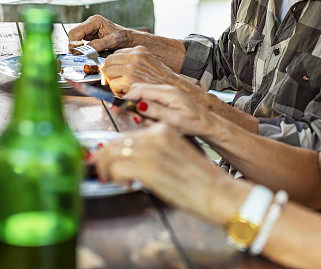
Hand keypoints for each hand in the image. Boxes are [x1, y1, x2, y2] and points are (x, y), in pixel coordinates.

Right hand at [67, 15, 131, 52]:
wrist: (129, 39)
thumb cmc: (124, 37)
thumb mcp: (112, 41)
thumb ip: (98, 45)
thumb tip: (85, 50)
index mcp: (95, 21)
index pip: (76, 31)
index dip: (74, 43)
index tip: (75, 53)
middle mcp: (90, 23)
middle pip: (74, 34)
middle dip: (74, 45)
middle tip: (77, 56)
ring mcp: (90, 29)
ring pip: (76, 39)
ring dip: (77, 48)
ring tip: (82, 55)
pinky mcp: (90, 36)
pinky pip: (81, 42)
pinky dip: (81, 49)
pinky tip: (86, 53)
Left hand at [94, 124, 239, 220]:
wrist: (217, 191)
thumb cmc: (201, 179)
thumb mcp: (178, 153)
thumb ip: (157, 150)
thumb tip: (135, 160)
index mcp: (163, 130)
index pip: (127, 135)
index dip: (112, 150)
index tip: (108, 161)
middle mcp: (155, 135)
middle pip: (115, 142)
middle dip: (103, 159)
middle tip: (103, 173)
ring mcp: (151, 150)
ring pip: (111, 153)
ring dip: (105, 169)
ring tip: (111, 180)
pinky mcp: (148, 167)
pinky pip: (116, 168)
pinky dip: (113, 178)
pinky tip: (124, 185)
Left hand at [101, 46, 182, 95]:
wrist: (173, 87)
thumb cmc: (161, 78)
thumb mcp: (148, 61)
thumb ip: (131, 61)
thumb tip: (112, 67)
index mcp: (139, 50)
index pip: (115, 53)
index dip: (111, 64)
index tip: (110, 71)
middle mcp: (135, 56)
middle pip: (109, 62)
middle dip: (108, 73)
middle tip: (112, 81)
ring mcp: (132, 67)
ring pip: (108, 73)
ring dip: (112, 82)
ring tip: (122, 87)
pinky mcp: (130, 80)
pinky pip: (113, 85)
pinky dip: (117, 91)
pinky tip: (126, 92)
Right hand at [123, 83, 215, 137]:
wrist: (207, 123)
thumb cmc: (195, 123)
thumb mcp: (175, 121)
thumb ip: (156, 112)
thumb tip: (139, 105)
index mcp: (168, 93)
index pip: (140, 89)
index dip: (127, 97)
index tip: (118, 106)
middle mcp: (166, 89)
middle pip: (140, 89)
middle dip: (133, 104)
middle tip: (136, 119)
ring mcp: (166, 92)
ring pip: (144, 95)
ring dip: (141, 109)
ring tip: (151, 122)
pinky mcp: (167, 97)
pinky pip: (150, 99)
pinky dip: (147, 109)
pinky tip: (154, 120)